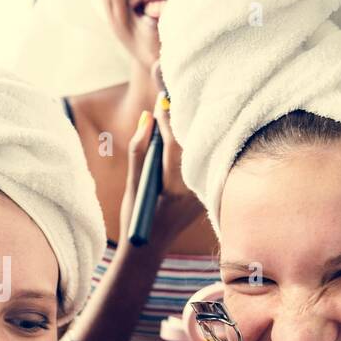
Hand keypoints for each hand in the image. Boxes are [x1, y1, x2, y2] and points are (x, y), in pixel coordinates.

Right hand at [117, 78, 204, 252]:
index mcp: (175, 189)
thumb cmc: (136, 217)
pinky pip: (204, 158)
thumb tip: (148, 118)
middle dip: (184, 116)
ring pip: (201, 149)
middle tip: (174, 92)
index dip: (168, 119)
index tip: (162, 98)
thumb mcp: (133, 185)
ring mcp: (204, 190)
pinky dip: (195, 142)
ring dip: (191, 127)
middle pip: (194, 142)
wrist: (150, 249)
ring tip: (181, 104)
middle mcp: (196, 189)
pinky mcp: (207, 188)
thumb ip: (139, 150)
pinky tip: (190, 126)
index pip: (176, 144)